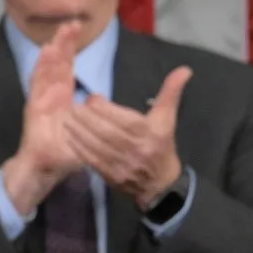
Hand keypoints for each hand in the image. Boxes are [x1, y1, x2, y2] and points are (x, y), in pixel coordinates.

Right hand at [1, 20, 85, 214]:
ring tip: (61, 32)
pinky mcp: (34, 105)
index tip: (76, 31)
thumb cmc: (66, 154)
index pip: (67, 69)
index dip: (71, 51)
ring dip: (54, 51)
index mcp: (63, 99)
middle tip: (72, 23)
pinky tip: (46, 52)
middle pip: (58, 64)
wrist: (46, 166)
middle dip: (64, 43)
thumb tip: (103, 100)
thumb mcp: (89, 133)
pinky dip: (42, 67)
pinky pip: (37, 82)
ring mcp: (41, 99)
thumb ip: (97, 117)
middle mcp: (51, 95)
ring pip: (48, 69)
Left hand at [64, 66, 190, 205]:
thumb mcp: (167, 118)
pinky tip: (70, 137)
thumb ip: (171, 92)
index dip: (105, 108)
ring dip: (79, 132)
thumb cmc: (161, 145)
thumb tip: (185, 69)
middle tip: (73, 107)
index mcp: (151, 133)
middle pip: (107, 132)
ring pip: (97, 147)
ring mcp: (123, 165)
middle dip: (87, 119)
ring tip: (67, 119)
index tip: (91, 98)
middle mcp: (137, 150)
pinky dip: (80, 149)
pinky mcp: (112, 177)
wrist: (160, 184)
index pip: (123, 119)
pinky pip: (93, 162)